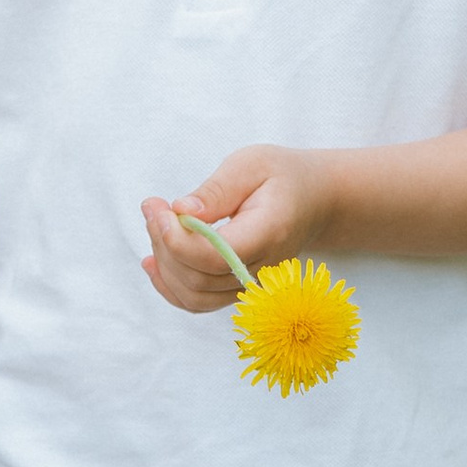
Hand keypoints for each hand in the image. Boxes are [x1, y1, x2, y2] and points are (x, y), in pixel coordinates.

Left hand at [139, 146, 330, 314]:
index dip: (175, 238)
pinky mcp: (237, 288)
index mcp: (268, 233)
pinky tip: (153, 261)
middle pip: (197, 277)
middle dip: (163, 243)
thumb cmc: (282, 177)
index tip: (158, 207)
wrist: (314, 201)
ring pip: (193, 294)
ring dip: (163, 263)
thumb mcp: (251, 165)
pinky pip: (198, 302)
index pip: (212, 256)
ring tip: (156, 226)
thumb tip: (181, 211)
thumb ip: (216, 190)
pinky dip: (170, 285)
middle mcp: (262, 268)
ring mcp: (251, 284)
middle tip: (152, 206)